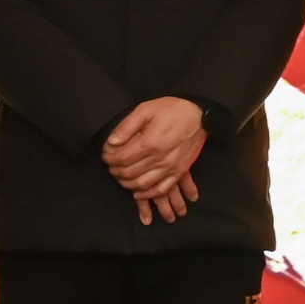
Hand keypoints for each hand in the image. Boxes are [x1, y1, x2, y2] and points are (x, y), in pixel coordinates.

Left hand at [104, 97, 206, 223]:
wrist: (199, 116)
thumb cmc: (171, 110)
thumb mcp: (146, 109)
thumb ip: (127, 126)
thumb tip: (111, 142)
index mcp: (150, 143)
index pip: (122, 159)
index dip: (109, 159)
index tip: (105, 156)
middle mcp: (160, 159)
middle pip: (130, 173)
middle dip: (115, 171)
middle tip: (110, 166)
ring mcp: (171, 168)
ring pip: (142, 184)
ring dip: (127, 184)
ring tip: (120, 176)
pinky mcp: (179, 172)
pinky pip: (161, 190)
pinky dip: (147, 194)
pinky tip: (137, 192)